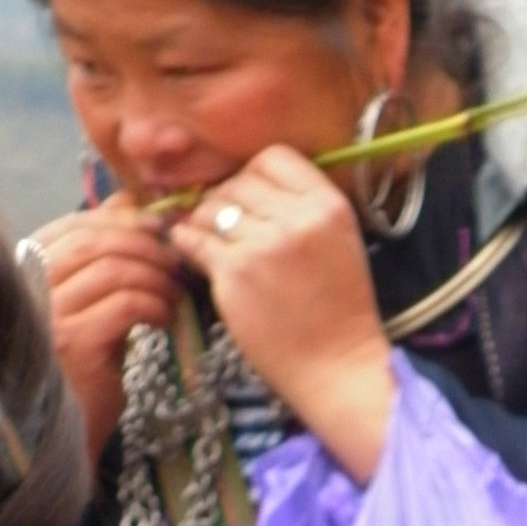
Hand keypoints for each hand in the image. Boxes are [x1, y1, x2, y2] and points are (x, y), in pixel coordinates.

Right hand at [25, 199, 183, 456]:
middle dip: (144, 243)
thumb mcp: (86, 312)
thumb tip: (128, 210)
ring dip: (155, 276)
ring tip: (175, 295)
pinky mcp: (73, 344)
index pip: (72, 225)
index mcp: (24, 275)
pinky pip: (125, 305)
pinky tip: (165, 322)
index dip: (120, 219)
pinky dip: (155, 306)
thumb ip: (100, 269)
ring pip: (113, 269)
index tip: (158, 227)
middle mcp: (26, 290)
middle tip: (177, 259)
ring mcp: (46, 316)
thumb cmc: (76, 377)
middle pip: (94, 240)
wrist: (60, 442)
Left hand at [171, 148, 396, 479]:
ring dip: (203, 223)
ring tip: (211, 245)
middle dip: (225, 202)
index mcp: (328, 206)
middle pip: (238, 182)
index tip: (251, 200)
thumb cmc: (340, 312)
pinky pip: (192, 239)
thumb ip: (304, 210)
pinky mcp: (234, 275)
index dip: (254, 176)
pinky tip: (192, 255)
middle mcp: (297, 219)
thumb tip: (250, 185)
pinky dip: (186, 244)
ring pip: (211, 208)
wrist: (338, 367)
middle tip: (226, 229)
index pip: (274, 158)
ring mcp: (264, 246)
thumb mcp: (340, 243)